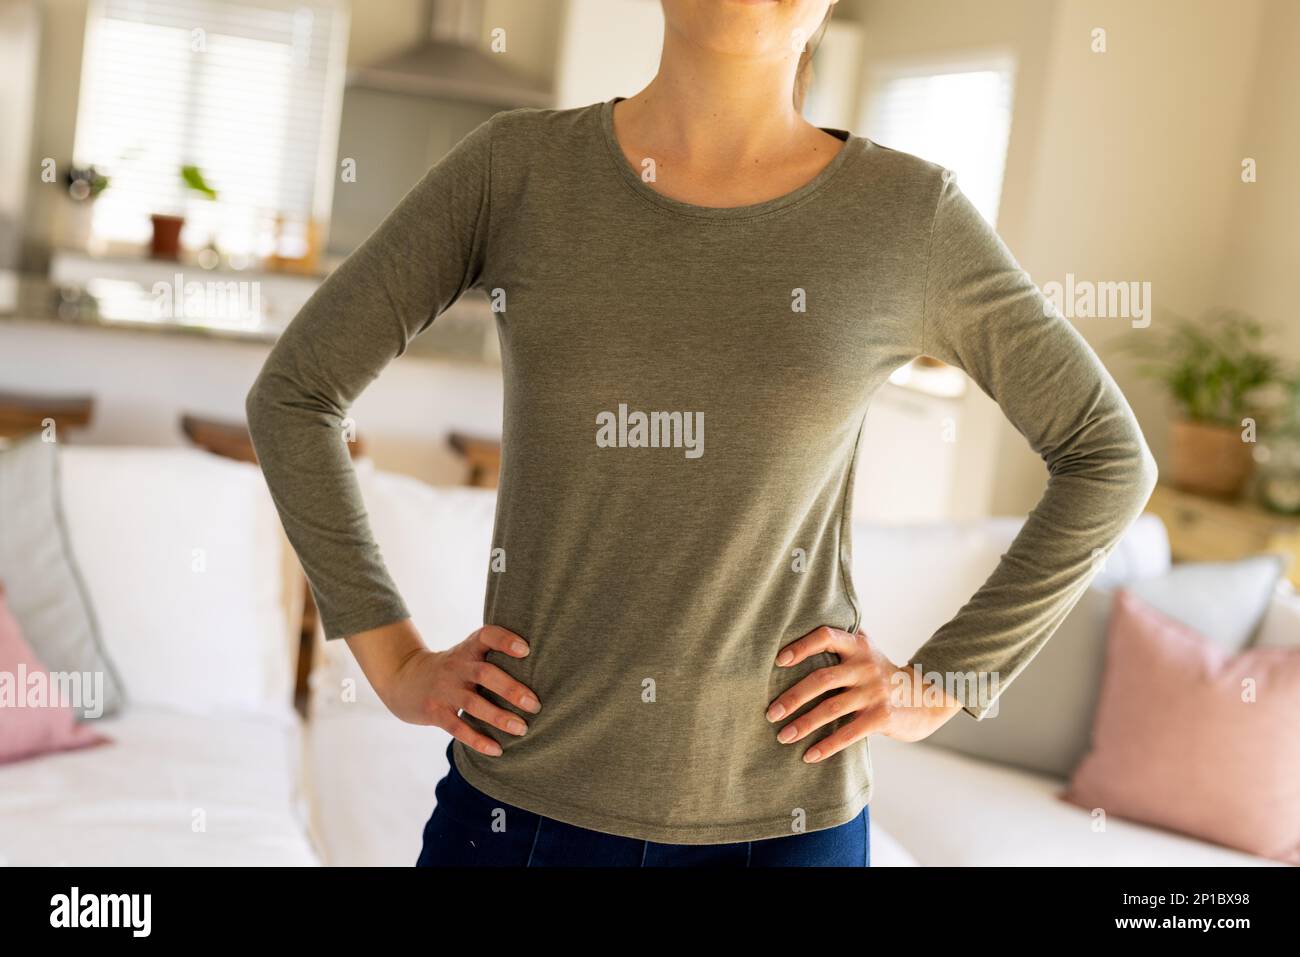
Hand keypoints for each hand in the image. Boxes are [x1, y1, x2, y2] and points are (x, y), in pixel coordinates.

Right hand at [346, 619, 540, 756]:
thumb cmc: (453, 668)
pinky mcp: (435, 712)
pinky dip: (478, 740)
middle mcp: (457, 667)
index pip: (486, 636)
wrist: (405, 679)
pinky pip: (458, 728)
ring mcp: (444, 690)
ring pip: (473, 704)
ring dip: (499, 717)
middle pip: (485, 673)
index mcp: (468, 649)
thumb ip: (494, 657)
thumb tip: (543, 671)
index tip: (526, 650)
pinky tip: (497, 750)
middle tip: (535, 704)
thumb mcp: (467, 654)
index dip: (505, 640)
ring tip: (522, 729)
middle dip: (511, 689)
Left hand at [766, 626, 963, 762]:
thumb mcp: (868, 651)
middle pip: (822, 679)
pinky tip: (809, 755)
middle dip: (792, 697)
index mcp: (858, 646)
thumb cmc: (883, 675)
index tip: (778, 661)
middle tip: (770, 713)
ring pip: (831, 709)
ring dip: (803, 724)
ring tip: (782, 736)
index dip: (802, 646)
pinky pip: (848, 733)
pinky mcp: (883, 717)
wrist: (928, 697)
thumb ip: (842, 642)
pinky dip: (826, 746)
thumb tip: (800, 630)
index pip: (826, 637)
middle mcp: (866, 666)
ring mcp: (875, 692)